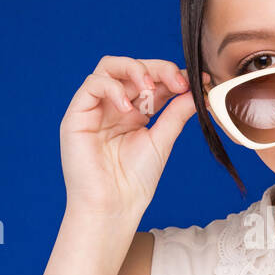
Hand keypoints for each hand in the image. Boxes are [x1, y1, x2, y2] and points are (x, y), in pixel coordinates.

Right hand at [59, 56, 196, 218]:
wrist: (114, 206)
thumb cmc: (134, 181)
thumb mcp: (162, 140)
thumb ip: (176, 113)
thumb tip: (197, 91)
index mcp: (135, 112)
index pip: (151, 80)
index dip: (172, 75)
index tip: (196, 81)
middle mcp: (114, 106)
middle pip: (131, 68)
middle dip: (158, 69)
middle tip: (178, 82)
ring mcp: (95, 108)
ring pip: (109, 67)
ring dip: (134, 70)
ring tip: (150, 88)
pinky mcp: (77, 115)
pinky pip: (92, 85)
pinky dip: (113, 89)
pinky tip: (128, 108)